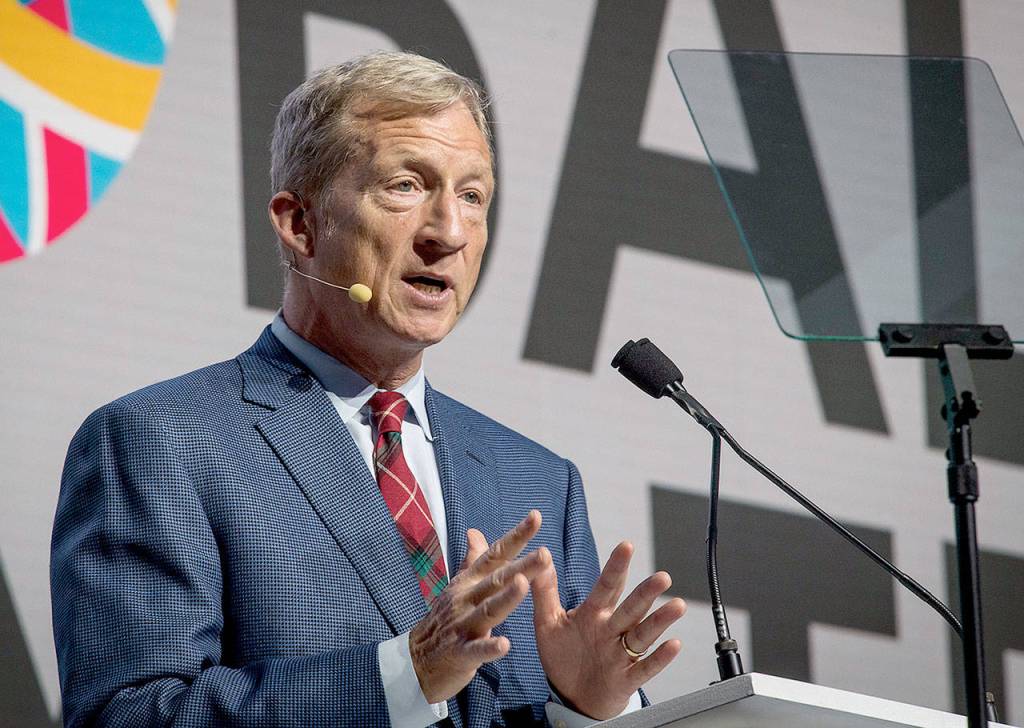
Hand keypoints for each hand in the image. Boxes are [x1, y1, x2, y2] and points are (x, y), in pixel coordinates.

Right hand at [409, 510, 550, 702]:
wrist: (416, 659)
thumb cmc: (445, 619)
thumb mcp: (458, 586)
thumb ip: (473, 560)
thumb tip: (475, 531)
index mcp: (469, 582)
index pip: (495, 555)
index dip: (516, 536)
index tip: (536, 517)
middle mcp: (466, 599)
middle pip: (497, 580)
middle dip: (522, 566)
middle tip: (545, 554)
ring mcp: (462, 625)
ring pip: (488, 610)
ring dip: (506, 598)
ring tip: (523, 585)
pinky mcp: (460, 654)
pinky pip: (476, 651)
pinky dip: (489, 647)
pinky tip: (505, 644)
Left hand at [532, 541, 685, 719]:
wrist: (571, 697)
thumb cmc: (563, 656)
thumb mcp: (547, 622)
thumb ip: (544, 591)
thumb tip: (541, 557)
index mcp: (594, 614)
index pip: (607, 587)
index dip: (616, 567)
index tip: (627, 546)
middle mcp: (611, 630)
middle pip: (631, 609)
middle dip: (646, 593)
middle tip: (663, 577)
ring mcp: (621, 654)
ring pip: (643, 635)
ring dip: (660, 621)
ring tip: (677, 606)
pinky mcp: (625, 679)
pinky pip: (645, 667)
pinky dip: (660, 658)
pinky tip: (674, 644)